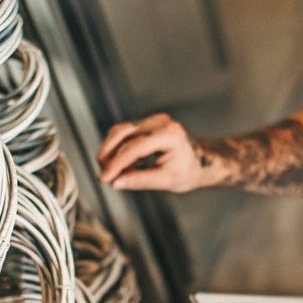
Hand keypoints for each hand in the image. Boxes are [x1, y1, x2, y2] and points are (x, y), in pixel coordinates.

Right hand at [96, 113, 214, 191]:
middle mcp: (160, 122)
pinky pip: (124, 133)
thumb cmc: (187, 172)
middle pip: (122, 134)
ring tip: (111, 172)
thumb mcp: (166, 181)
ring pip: (119, 132)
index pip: (135, 147)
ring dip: (110, 151)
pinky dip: (117, 148)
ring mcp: (153, 119)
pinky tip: (120, 165)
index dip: (116, 164)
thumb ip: (141, 181)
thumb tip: (115, 183)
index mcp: (169, 135)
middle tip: (104, 177)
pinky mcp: (146, 122)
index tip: (104, 179)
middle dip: (109, 156)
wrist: (199, 162)